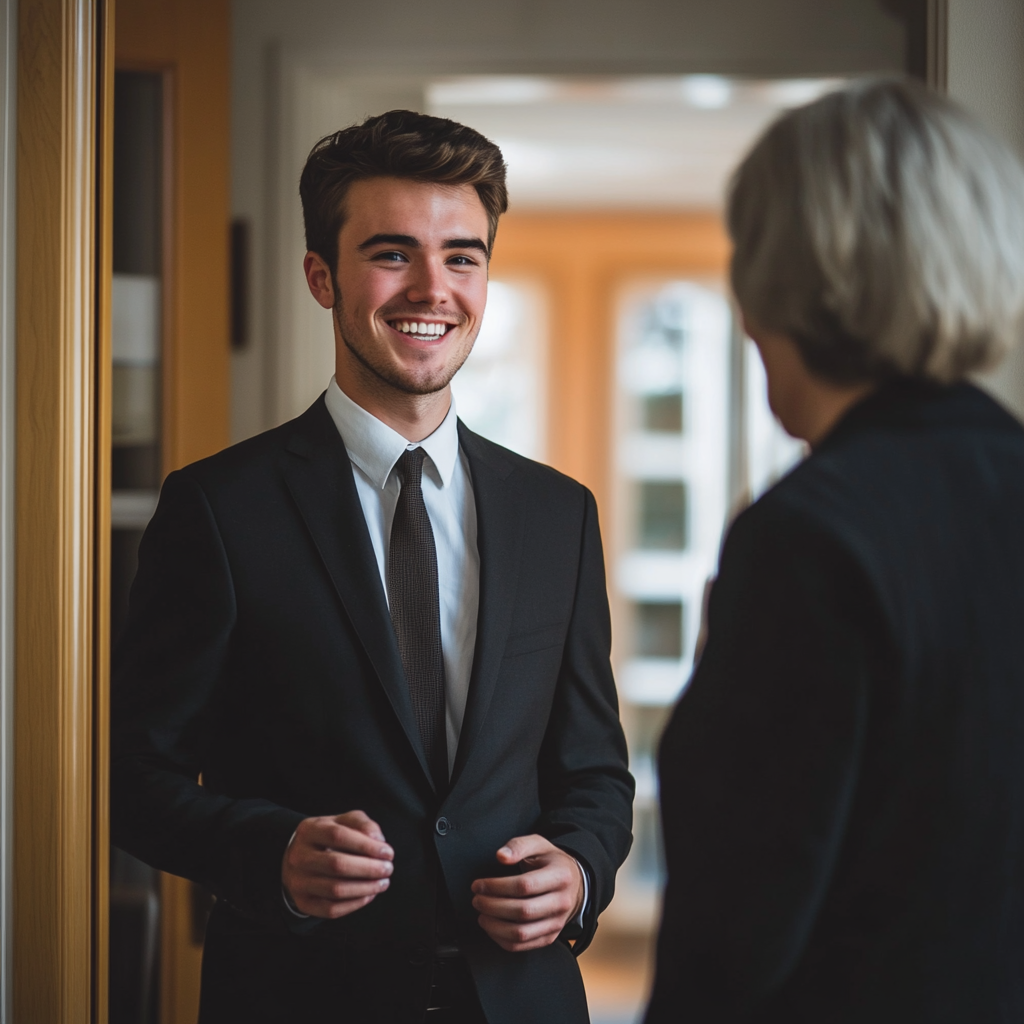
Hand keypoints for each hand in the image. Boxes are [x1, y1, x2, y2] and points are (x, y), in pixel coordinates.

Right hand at [281, 810, 393, 918]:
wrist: (299, 858)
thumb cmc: (328, 837)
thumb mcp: (342, 821)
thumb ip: (362, 823)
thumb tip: (378, 839)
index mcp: (309, 830)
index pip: (338, 836)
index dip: (366, 845)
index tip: (387, 852)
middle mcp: (298, 856)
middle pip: (337, 865)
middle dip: (369, 868)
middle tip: (388, 869)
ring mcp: (298, 882)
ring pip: (335, 890)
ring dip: (365, 888)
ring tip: (382, 883)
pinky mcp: (303, 903)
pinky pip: (331, 909)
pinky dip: (355, 904)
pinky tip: (369, 895)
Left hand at [470, 835, 583, 951]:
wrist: (575, 883)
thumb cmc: (552, 862)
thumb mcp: (539, 844)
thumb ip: (518, 846)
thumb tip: (501, 856)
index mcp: (560, 876)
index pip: (524, 885)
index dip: (496, 886)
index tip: (479, 885)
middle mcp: (561, 902)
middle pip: (522, 911)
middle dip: (492, 906)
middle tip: (477, 899)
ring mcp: (557, 923)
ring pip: (522, 933)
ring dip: (495, 926)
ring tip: (482, 914)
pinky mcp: (550, 937)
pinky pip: (523, 946)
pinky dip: (502, 940)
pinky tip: (492, 927)